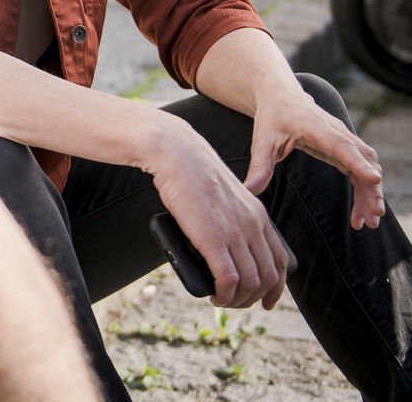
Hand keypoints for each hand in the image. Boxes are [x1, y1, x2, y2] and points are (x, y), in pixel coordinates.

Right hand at [149, 121, 289, 309]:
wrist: (176, 154)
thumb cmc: (192, 170)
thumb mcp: (224, 193)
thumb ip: (231, 214)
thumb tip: (222, 238)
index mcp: (258, 214)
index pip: (280, 261)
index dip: (277, 287)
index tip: (266, 300)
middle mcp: (252, 225)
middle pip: (268, 277)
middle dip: (255, 298)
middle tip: (236, 302)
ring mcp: (234, 232)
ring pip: (250, 283)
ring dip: (237, 300)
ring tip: (221, 300)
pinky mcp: (213, 238)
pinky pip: (228, 279)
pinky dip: (224, 295)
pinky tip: (215, 296)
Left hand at [243, 83, 384, 229]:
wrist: (280, 95)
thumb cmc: (272, 116)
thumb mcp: (262, 141)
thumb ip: (259, 167)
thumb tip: (248, 193)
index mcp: (314, 126)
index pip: (339, 144)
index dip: (357, 162)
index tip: (374, 179)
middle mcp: (335, 130)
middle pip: (362, 158)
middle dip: (371, 187)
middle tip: (374, 216)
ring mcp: (343, 137)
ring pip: (367, 164)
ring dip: (371, 192)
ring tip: (368, 222)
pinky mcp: (344, 146)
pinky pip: (361, 168)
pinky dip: (365, 188)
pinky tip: (361, 211)